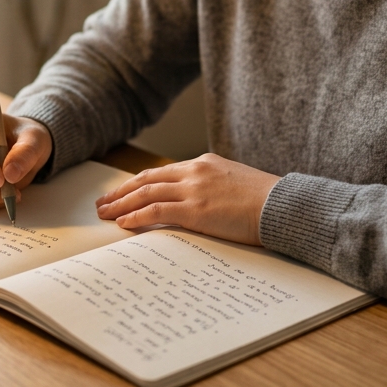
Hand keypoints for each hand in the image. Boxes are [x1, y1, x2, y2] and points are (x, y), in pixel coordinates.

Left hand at [95, 153, 280, 245]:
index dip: (137, 183)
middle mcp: (194, 172)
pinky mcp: (196, 210)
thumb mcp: (235, 184)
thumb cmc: (266, 201)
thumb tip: (198, 203)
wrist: (283, 206)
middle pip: (147, 179)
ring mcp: (194, 190)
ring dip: (121, 204)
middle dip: (121, 192)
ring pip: (146, 193)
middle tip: (103, 203)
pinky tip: (123, 223)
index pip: (161, 172)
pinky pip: (156, 211)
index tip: (122, 192)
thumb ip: (212, 188)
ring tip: (105, 214)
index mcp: (204, 163)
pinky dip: (136, 216)